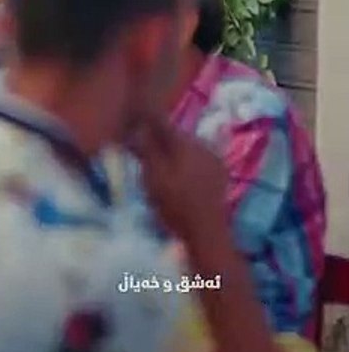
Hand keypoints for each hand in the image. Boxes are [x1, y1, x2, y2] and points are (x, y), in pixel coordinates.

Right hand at [128, 119, 231, 250]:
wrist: (206, 232)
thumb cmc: (175, 203)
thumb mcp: (152, 175)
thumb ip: (145, 148)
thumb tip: (135, 126)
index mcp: (185, 142)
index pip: (161, 122)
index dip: (145, 119)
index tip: (132, 120)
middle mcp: (202, 144)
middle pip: (175, 134)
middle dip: (158, 137)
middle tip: (141, 145)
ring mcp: (214, 159)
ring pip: (187, 147)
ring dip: (172, 150)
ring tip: (158, 162)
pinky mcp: (220, 175)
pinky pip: (197, 160)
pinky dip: (185, 162)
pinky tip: (178, 174)